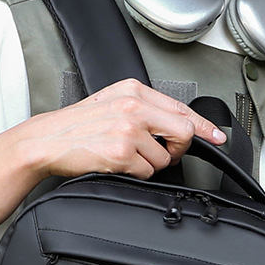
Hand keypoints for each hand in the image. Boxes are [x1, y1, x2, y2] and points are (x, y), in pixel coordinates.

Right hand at [21, 78, 226, 181]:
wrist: (47, 141)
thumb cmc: (77, 126)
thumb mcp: (112, 104)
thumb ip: (144, 110)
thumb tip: (173, 126)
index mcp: (133, 90)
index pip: (181, 107)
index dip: (204, 126)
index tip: (216, 136)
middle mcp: (134, 106)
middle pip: (184, 132)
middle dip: (179, 148)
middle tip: (164, 153)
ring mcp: (129, 129)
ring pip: (165, 158)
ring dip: (150, 165)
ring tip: (127, 157)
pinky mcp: (122, 153)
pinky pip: (147, 172)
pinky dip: (136, 174)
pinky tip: (118, 164)